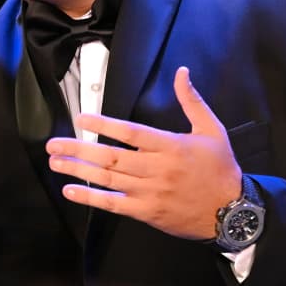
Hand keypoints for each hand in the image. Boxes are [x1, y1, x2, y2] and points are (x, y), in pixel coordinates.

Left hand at [45, 66, 241, 239]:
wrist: (233, 211)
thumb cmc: (220, 168)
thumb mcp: (212, 129)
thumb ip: (192, 101)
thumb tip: (181, 72)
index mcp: (171, 146)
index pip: (131, 132)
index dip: (104, 124)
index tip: (81, 117)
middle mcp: (157, 169)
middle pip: (111, 157)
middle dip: (79, 149)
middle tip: (53, 144)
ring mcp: (150, 193)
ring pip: (108, 180)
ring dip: (79, 170)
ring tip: (55, 161)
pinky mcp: (147, 212)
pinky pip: (114, 205)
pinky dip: (90, 198)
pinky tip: (71, 190)